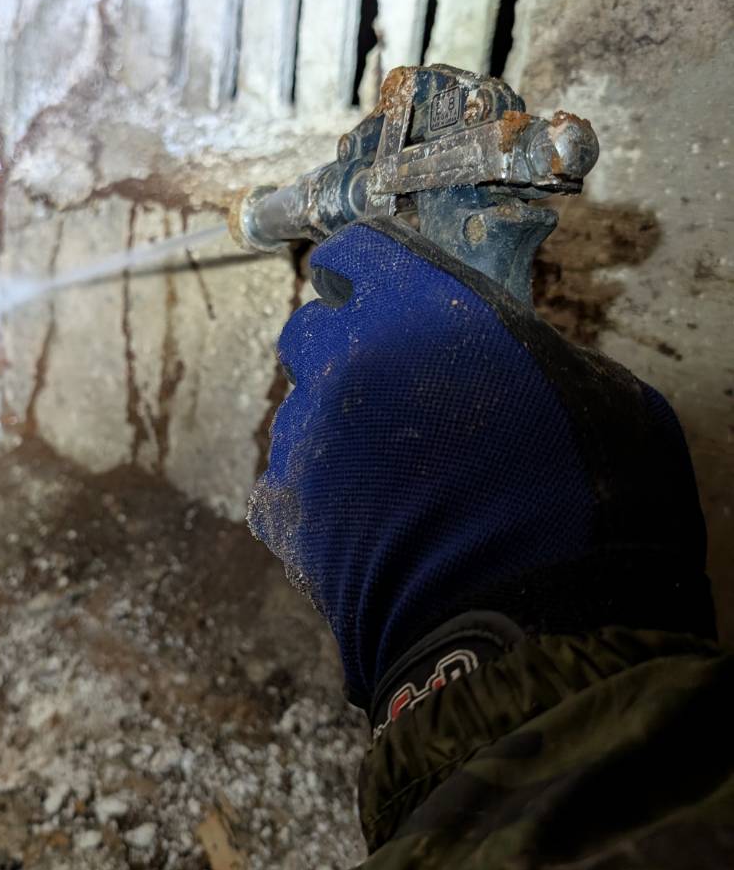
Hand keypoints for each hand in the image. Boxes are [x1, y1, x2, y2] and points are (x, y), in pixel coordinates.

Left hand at [248, 217, 713, 726]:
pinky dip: (315, 501)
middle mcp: (346, 360)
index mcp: (419, 310)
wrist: (527, 615)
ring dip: (332, 432)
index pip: (358, 254)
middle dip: (344, 352)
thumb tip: (493, 347)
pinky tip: (366, 529)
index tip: (375, 287)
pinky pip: (285, 487)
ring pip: (298, 413)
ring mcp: (307, 438)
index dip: (367, 272)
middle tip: (395, 392)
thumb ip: (513, 345)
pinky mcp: (285, 514)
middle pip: (312, 332)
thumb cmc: (580, 494)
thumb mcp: (583, 384)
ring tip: (390, 482)